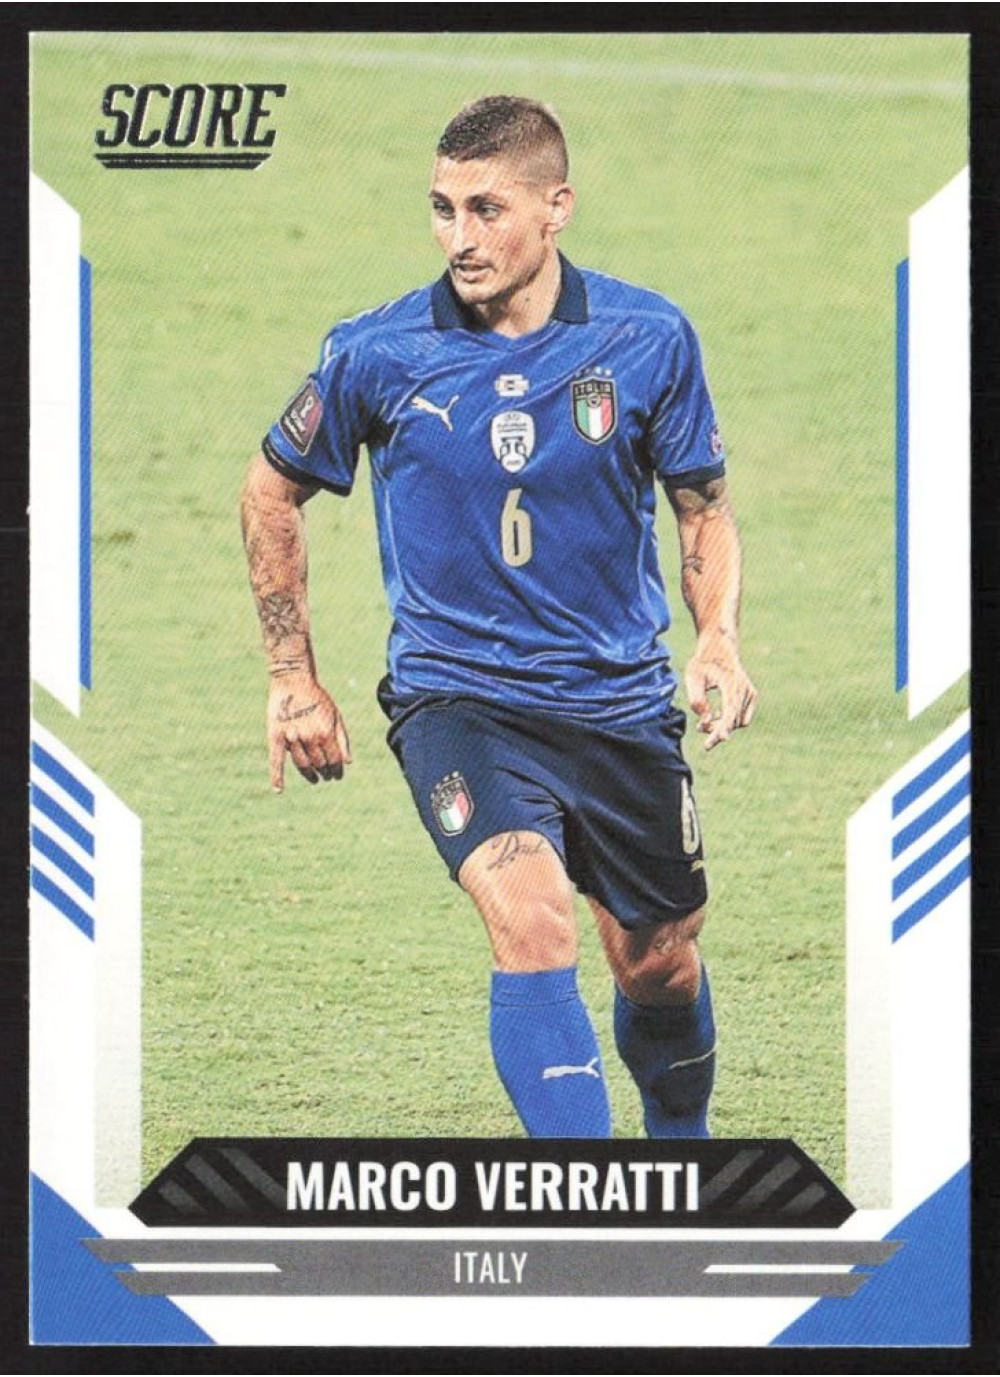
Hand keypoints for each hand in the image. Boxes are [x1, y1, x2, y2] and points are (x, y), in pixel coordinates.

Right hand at [267, 671, 351, 790]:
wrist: (293, 680)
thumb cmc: (318, 697)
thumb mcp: (335, 715)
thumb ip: (342, 739)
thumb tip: (348, 763)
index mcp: (326, 733)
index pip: (335, 761)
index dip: (337, 770)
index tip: (337, 775)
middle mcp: (309, 738)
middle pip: (319, 764)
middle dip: (325, 772)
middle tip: (326, 776)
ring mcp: (292, 738)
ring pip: (302, 764)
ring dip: (310, 774)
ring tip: (315, 779)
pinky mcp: (275, 736)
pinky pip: (276, 760)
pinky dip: (277, 776)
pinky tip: (279, 789)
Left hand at [684, 634, 757, 750]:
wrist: (719, 648)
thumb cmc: (703, 663)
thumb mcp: (693, 678)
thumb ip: (697, 700)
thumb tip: (706, 721)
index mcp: (731, 684)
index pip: (728, 715)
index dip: (718, 732)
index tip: (708, 745)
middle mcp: (745, 689)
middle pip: (733, 722)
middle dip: (716, 730)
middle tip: (699, 729)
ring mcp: (751, 693)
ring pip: (739, 722)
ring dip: (722, 726)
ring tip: (704, 722)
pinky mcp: (752, 696)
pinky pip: (743, 718)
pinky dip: (730, 721)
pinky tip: (717, 715)